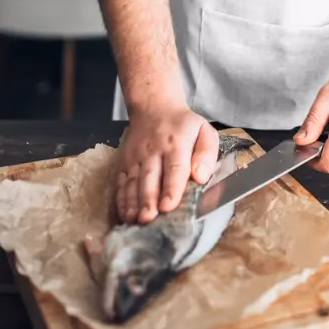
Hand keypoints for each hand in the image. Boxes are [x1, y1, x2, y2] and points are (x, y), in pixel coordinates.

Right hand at [115, 106, 218, 223]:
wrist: (154, 108)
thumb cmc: (183, 126)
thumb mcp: (204, 131)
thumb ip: (206, 153)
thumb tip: (201, 176)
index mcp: (176, 143)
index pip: (174, 168)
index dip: (171, 188)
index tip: (168, 206)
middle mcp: (154, 150)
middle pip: (150, 177)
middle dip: (148, 199)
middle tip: (148, 218)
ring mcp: (136, 156)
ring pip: (133, 181)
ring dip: (133, 203)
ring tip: (135, 221)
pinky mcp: (125, 161)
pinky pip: (121, 182)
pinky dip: (121, 199)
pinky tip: (124, 215)